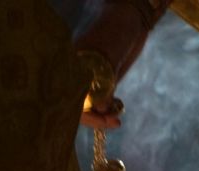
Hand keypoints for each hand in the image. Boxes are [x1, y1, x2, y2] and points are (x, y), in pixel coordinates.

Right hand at [75, 2, 148, 128]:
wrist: (130, 21)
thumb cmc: (116, 32)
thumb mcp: (110, 57)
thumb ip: (103, 82)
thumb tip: (100, 109)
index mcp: (68, 66)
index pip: (68, 98)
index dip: (84, 114)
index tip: (102, 119)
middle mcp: (73, 75)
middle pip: (77, 107)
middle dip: (94, 118)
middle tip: (114, 122)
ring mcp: (85, 80)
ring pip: (88, 107)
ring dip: (101, 116)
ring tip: (116, 118)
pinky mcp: (96, 83)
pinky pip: (97, 103)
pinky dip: (106, 110)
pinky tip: (116, 109)